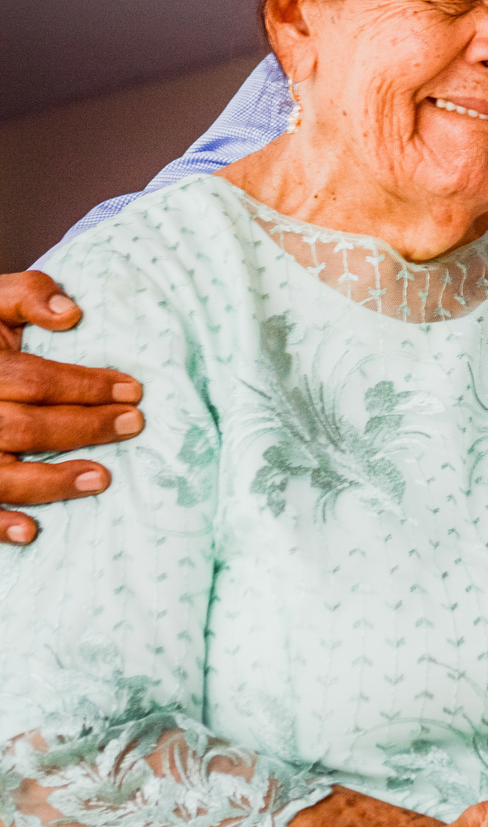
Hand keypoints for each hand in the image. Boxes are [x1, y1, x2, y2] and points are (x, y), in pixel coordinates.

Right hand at [0, 271, 144, 544]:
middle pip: (25, 428)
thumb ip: (28, 295)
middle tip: (135, 424)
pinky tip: (31, 532)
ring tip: (105, 479)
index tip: (133, 391)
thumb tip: (71, 314)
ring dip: (53, 483)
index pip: (35, 381)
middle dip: (85, 428)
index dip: (86, 386)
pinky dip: (0, 524)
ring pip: (2, 476)